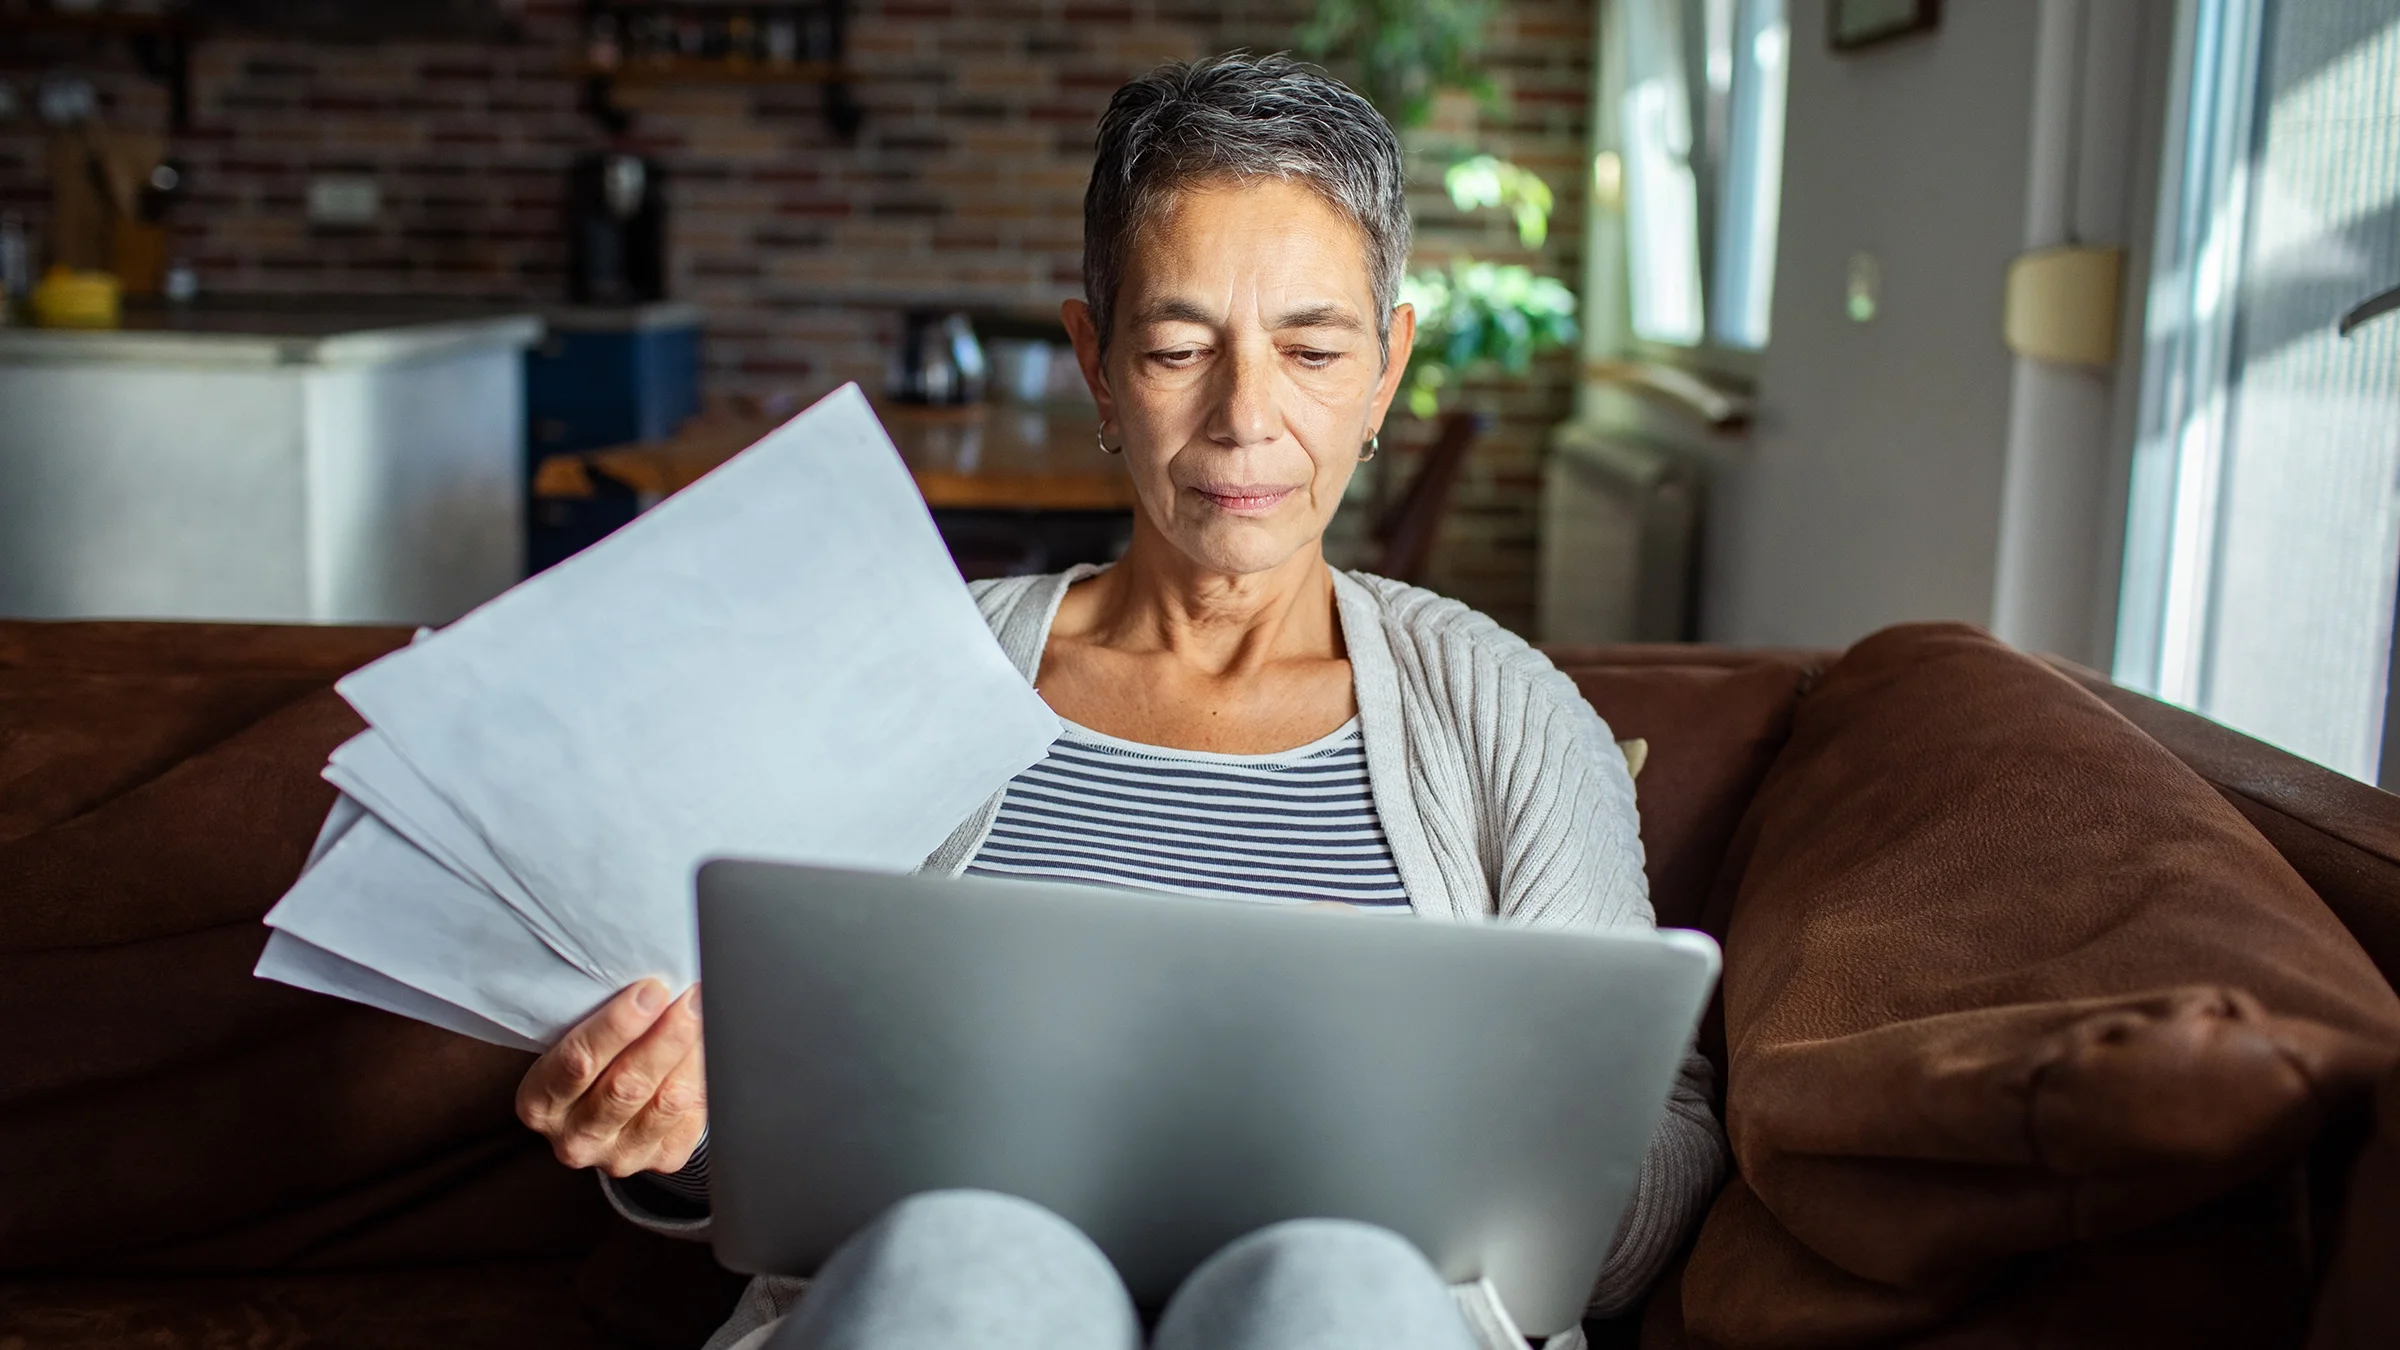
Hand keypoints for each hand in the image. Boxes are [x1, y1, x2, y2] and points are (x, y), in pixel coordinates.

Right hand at [515, 978, 705, 1177]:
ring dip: (690, 1054)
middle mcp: (574, 1137)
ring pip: (666, 1101)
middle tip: (690, 999)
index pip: (578, 1062)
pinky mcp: (660, 1160)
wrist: (609, 1108)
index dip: (617, 1026)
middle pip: (627, 1085)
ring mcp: (618, 1155)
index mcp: (540, 1102)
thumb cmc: (593, 1060)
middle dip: (665, 1036)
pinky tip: (706, 1048)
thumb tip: (648, 983)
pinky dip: (702, 1077)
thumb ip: (599, 1020)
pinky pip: (690, 1116)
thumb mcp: (574, 1040)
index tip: (651, 990)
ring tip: (703, 1014)